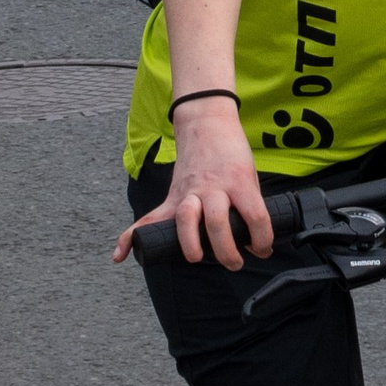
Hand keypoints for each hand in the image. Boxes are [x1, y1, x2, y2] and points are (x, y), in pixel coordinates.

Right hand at [113, 98, 273, 270]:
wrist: (206, 122)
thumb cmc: (231, 153)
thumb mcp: (249, 176)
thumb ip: (250, 207)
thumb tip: (255, 246)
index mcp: (238, 181)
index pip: (255, 215)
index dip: (262, 239)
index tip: (263, 251)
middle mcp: (213, 187)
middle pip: (217, 222)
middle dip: (226, 250)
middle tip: (234, 263)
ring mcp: (190, 191)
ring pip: (186, 219)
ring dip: (190, 245)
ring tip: (196, 258)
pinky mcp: (173, 195)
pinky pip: (150, 217)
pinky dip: (132, 236)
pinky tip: (122, 253)